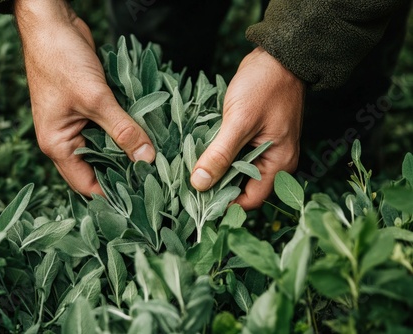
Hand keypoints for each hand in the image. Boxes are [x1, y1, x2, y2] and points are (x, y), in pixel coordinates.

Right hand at [14, 0, 154, 195]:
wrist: (52, 24)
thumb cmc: (62, 61)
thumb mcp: (95, 98)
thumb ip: (122, 130)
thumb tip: (147, 158)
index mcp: (57, 146)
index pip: (87, 185)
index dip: (113, 194)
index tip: (144, 195)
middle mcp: (66, 140)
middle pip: (98, 168)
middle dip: (125, 173)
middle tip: (157, 178)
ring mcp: (77, 124)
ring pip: (107, 148)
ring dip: (128, 150)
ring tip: (158, 159)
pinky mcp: (89, 109)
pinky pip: (109, 129)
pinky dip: (126, 131)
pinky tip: (149, 134)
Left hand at [190, 47, 304, 209]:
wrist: (276, 56)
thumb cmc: (263, 86)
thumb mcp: (239, 122)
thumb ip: (220, 155)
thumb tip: (199, 184)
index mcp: (278, 164)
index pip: (250, 200)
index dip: (224, 204)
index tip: (197, 202)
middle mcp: (274, 162)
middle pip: (242, 188)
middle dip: (217, 189)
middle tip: (188, 186)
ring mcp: (264, 150)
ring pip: (236, 172)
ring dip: (216, 172)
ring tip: (189, 171)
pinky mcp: (253, 138)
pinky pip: (235, 156)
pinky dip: (219, 156)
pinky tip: (200, 154)